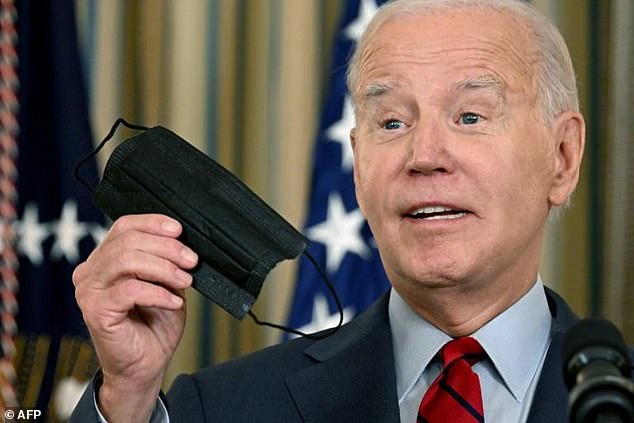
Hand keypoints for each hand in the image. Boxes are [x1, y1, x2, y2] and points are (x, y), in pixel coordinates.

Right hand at [73, 214, 197, 421]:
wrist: (145, 364)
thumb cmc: (154, 324)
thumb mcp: (166, 283)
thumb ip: (166, 261)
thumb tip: (182, 242)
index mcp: (105, 259)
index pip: (124, 226)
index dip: (153, 223)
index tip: (179, 230)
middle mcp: (91, 271)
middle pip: (127, 241)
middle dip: (166, 248)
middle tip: (191, 260)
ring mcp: (89, 290)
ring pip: (126, 261)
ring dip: (163, 267)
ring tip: (185, 280)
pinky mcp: (95, 310)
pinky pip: (130, 290)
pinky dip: (158, 293)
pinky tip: (174, 301)